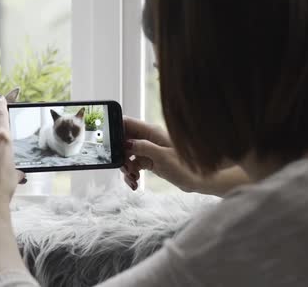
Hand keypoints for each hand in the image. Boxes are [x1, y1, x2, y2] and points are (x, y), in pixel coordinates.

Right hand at [121, 116, 250, 194]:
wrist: (200, 179)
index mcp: (151, 131)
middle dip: (119, 155)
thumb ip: (143, 148)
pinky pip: (134, 165)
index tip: (106, 143)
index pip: (126, 123)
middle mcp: (148, 138)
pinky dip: (132, 174)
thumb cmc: (186, 165)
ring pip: (127, 155)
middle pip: (123, 141)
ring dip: (126, 168)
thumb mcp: (162, 157)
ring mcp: (148, 150)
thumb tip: (125, 144)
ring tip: (132, 179)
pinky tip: (134, 184)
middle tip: (124, 168)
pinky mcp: (150, 161)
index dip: (114, 130)